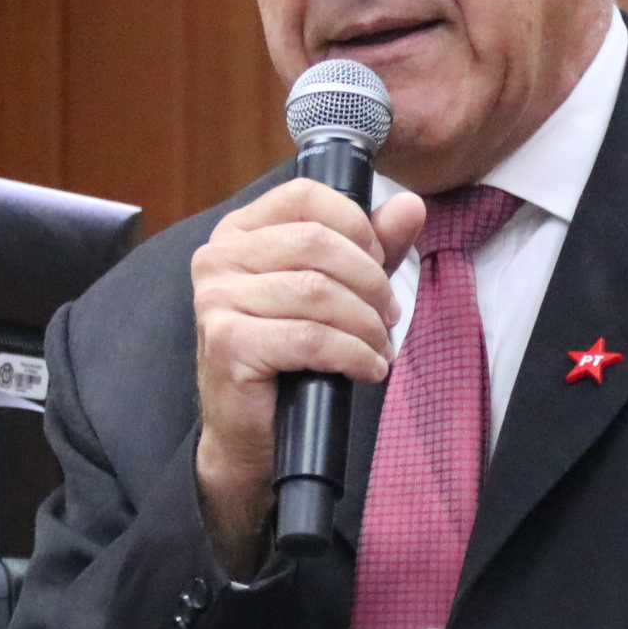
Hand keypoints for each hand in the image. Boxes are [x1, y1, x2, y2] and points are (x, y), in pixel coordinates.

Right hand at [191, 179, 426, 571]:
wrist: (251, 432)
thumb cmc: (290, 357)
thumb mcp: (338, 290)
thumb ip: (371, 246)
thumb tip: (411, 205)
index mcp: (240, 231)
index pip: (306, 196)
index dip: (356, 226)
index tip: (380, 263)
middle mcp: (218, 257)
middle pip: (316, 243)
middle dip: (369, 281)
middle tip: (388, 316)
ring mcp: (216, 299)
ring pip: (317, 292)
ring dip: (365, 323)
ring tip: (379, 347)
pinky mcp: (228, 342)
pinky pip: (310, 338)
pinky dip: (353, 354)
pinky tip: (368, 368)